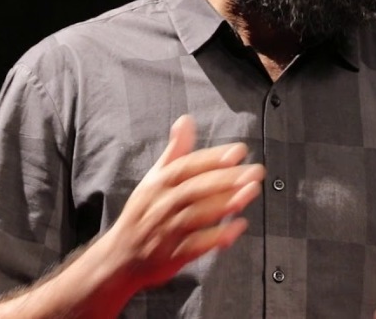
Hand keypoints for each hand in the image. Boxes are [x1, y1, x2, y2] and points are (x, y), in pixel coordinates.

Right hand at [100, 115, 264, 291]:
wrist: (119, 256)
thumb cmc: (143, 212)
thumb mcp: (154, 178)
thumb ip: (176, 151)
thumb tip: (186, 119)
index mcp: (158, 183)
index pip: (187, 166)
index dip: (212, 158)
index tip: (239, 151)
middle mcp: (161, 204)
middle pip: (195, 189)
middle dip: (226, 179)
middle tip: (256, 171)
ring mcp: (166, 231)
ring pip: (196, 215)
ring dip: (224, 203)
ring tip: (251, 192)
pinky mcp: (172, 255)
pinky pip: (196, 245)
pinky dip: (217, 237)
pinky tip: (239, 227)